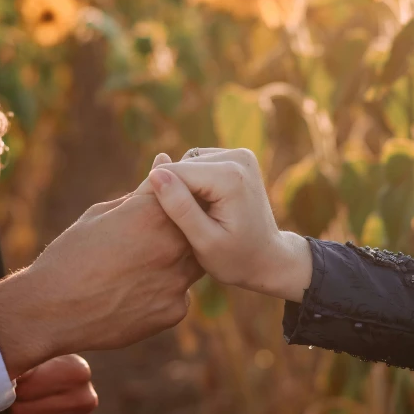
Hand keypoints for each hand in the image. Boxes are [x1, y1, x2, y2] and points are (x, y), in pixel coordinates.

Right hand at [0, 165, 203, 377]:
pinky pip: (180, 295)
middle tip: (149, 242)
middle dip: (182, 230)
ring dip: (177, 261)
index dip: (175, 198)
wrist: (51, 311)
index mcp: (154, 213)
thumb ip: (142, 193)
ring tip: (140, 268)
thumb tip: (164, 161)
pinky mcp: (175, 310)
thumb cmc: (71, 255)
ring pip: (194, 264)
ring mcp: (178, 280)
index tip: (160, 209)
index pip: (183, 193)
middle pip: (196, 229)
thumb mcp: (101, 214)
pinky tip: (134, 295)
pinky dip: (164, 293)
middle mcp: (174, 244)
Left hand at [10, 355, 97, 413]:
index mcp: (77, 371)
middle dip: (13, 409)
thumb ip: (25, 363)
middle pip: (26, 412)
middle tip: (12, 404)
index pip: (28, 386)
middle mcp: (86, 398)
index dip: (13, 388)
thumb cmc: (43, 372)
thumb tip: (8, 375)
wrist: (60, 390)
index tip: (11, 385)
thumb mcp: (37, 359)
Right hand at [136, 148, 311, 301]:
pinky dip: (193, 182)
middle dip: (169, 189)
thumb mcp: (204, 241)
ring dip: (181, 186)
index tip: (145, 217)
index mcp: (229, 177)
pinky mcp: (237, 157)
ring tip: (185, 216)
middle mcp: (237, 157)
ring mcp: (240, 154)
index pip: (175, 172)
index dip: (154, 193)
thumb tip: (156, 174)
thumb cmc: (236, 258)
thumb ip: (180, 207)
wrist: (268, 258)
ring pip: (187, 162)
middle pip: (181, 165)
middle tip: (167, 222)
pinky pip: (199, 163)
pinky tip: (197, 206)